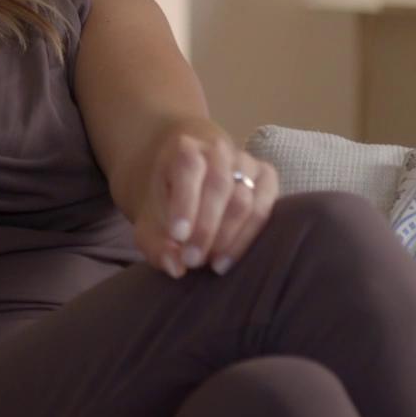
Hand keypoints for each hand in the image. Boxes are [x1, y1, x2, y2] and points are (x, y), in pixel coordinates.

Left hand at [133, 127, 278, 278]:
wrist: (188, 184)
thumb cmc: (166, 204)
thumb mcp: (148, 223)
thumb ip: (156, 245)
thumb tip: (175, 268)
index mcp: (185, 148)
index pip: (189, 169)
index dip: (185, 203)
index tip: (177, 236)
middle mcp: (220, 151)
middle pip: (219, 187)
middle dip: (205, 228)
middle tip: (191, 260)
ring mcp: (247, 163)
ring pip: (245, 199)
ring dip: (227, 236)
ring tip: (209, 263)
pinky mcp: (267, 179)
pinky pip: (265, 208)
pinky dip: (248, 236)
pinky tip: (228, 258)